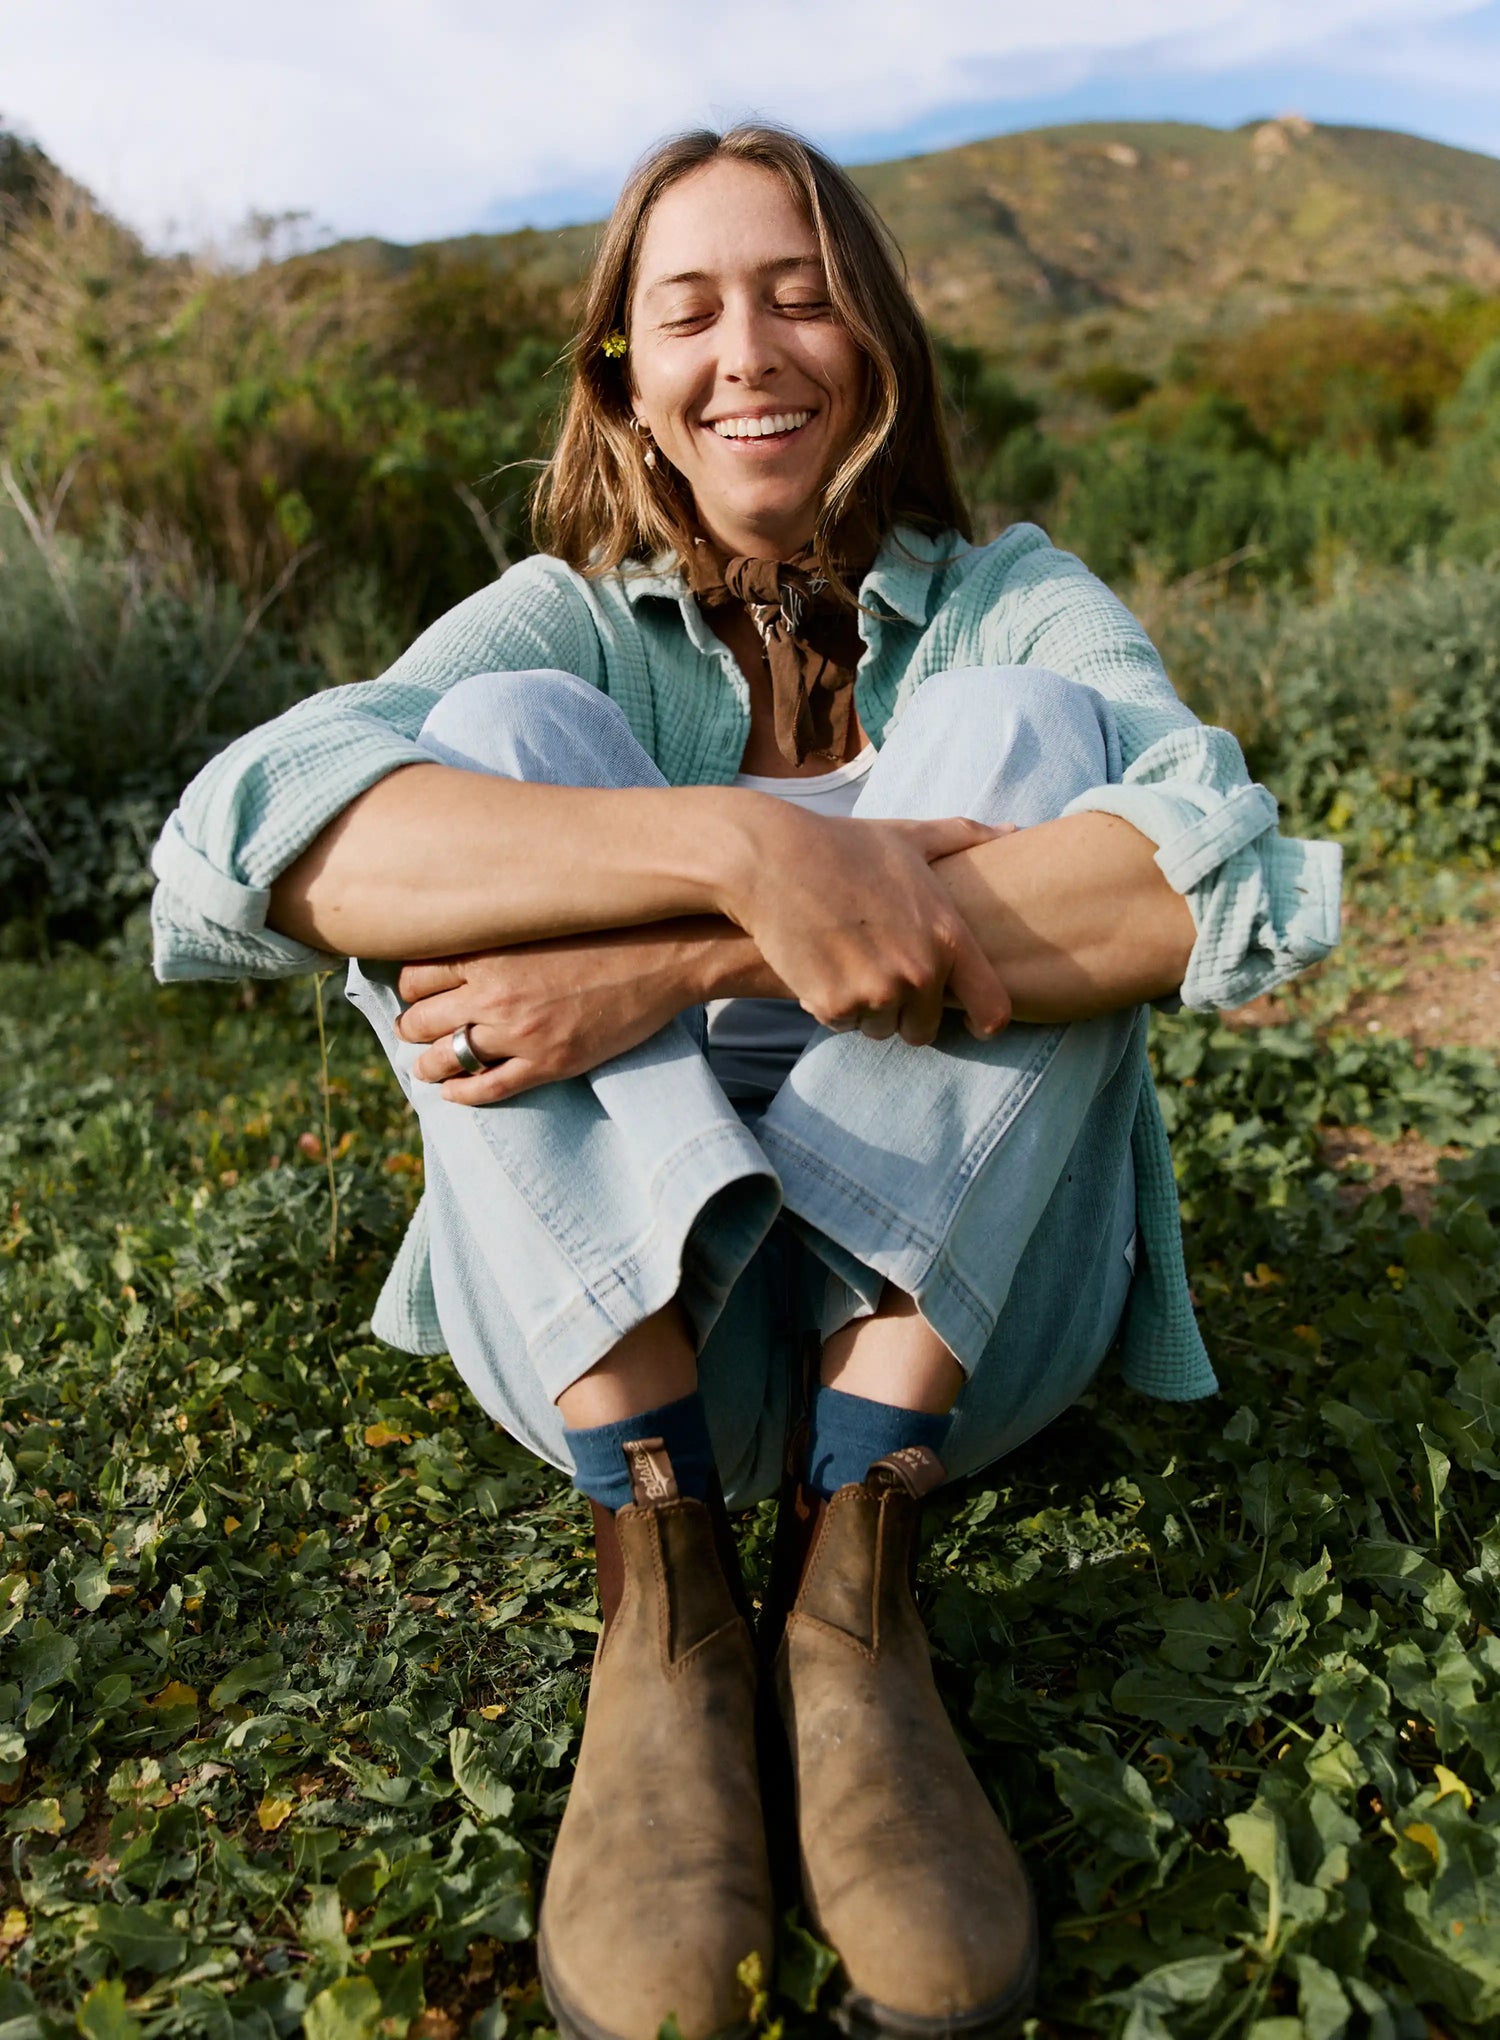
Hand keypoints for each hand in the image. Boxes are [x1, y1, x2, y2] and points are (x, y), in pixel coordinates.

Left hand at [395, 924, 714, 1103]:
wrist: (665, 955)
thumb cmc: (606, 930)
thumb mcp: (540, 921)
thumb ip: (498, 935)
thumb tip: (461, 947)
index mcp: (489, 953)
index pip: (415, 977)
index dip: (412, 989)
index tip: (419, 994)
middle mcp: (494, 994)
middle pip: (419, 1021)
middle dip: (413, 1027)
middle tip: (418, 1030)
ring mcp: (520, 1033)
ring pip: (443, 1060)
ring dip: (428, 1066)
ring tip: (429, 1066)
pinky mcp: (548, 1063)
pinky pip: (485, 1089)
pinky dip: (460, 1094)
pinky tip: (454, 1092)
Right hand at [725, 805, 1015, 1046]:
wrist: (771, 860)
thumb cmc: (843, 845)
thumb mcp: (908, 838)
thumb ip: (964, 839)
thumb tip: (1012, 830)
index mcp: (948, 938)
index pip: (993, 1011)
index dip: (983, 1021)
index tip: (969, 1019)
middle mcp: (919, 972)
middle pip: (924, 1029)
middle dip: (905, 1011)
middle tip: (879, 974)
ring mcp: (876, 993)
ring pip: (880, 1029)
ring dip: (867, 1009)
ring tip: (847, 963)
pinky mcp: (834, 1006)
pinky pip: (843, 1024)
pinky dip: (832, 1005)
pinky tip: (820, 965)